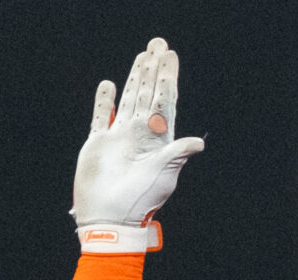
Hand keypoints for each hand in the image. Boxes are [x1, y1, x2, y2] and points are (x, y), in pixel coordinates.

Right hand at [72, 37, 203, 252]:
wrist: (110, 217)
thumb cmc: (140, 200)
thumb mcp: (163, 175)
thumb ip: (177, 154)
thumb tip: (199, 142)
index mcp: (158, 140)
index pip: (165, 101)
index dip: (168, 79)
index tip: (170, 57)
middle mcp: (140, 135)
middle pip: (147, 94)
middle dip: (153, 70)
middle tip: (158, 45)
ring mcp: (119, 138)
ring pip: (127, 100)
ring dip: (134, 78)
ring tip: (141, 57)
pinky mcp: (99, 144)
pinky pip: (102, 117)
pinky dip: (104, 101)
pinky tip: (109, 85)